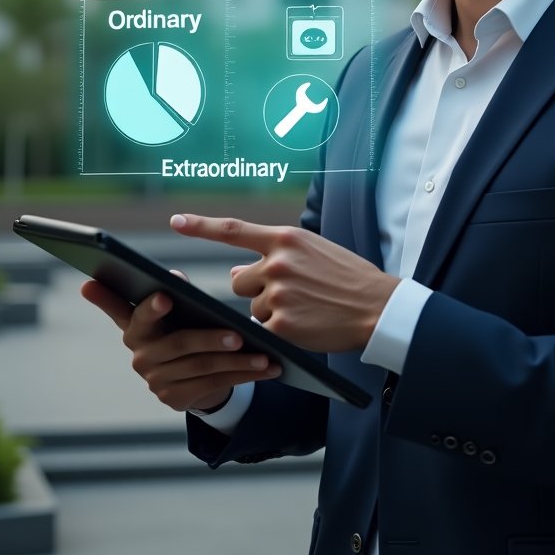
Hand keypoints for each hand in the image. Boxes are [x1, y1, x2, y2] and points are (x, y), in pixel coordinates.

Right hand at [80, 276, 281, 411]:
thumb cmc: (182, 327)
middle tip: (239, 336)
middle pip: (179, 343)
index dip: (150, 307)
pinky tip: (265, 369)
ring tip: (263, 356)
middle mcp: (140, 355)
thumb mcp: (177, 311)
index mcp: (137, 326)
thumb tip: (176, 277)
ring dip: (236, 362)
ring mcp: (156, 379)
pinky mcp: (174, 397)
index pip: (138, 314)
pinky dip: (242, 376)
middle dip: (211, 339)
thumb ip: (173, 292)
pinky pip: (213, 384)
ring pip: (202, 367)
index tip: (164, 296)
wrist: (186, 372)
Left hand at [170, 214, 400, 352]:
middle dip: (254, 290)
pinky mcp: (283, 325)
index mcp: (286, 238)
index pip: (233, 230)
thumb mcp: (313, 253)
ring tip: (305, 310)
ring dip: (269, 313)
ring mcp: (279, 294)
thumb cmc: (348, 278)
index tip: (175, 221)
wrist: (378, 307)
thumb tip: (235, 269)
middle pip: (239, 280)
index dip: (201, 226)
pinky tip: (303, 327)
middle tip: (289, 295)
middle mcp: (278, 262)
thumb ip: (275, 256)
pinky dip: (276, 334)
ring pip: (252, 308)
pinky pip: (262, 331)